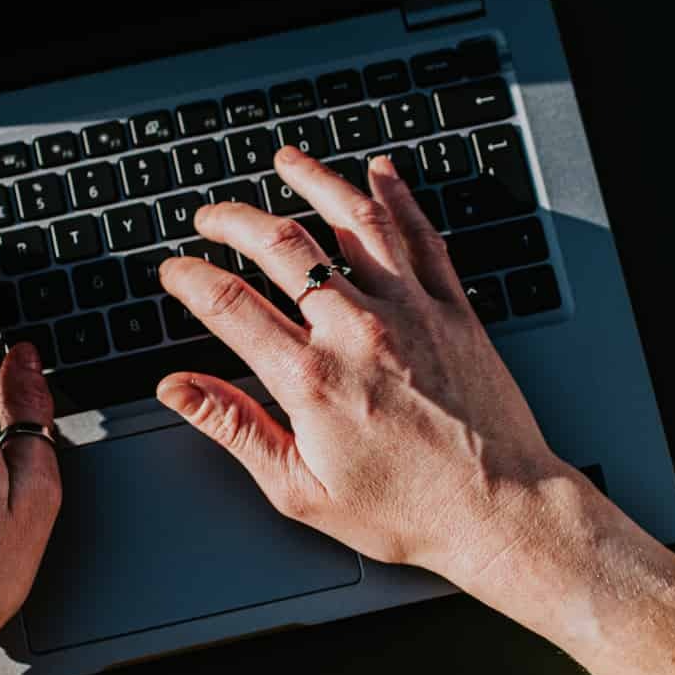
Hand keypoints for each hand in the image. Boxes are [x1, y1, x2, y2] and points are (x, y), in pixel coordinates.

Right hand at [156, 148, 674, 674]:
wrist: (500, 510)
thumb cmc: (407, 511)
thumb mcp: (301, 490)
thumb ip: (236, 429)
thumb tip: (178, 390)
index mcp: (311, 380)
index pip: (230, 304)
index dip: (190, 278)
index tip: (175, 270)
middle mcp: (358, 332)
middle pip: (283, 247)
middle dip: (235, 220)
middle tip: (212, 217)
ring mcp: (410, 313)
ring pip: (354, 221)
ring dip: (315, 181)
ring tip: (288, 163)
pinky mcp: (453, 310)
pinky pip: (421, 237)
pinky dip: (398, 198)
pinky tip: (381, 175)